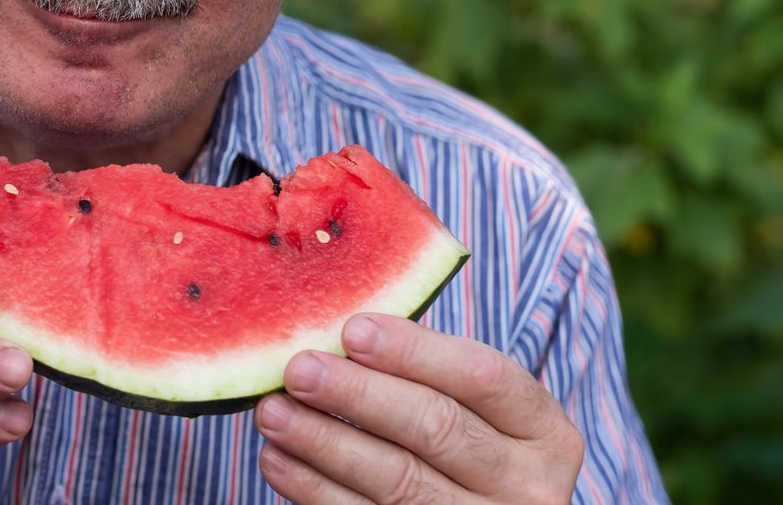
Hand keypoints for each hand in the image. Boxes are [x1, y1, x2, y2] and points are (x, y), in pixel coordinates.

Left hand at [253, 313, 583, 503]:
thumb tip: (336, 333)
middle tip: (298, 369)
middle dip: (358, 394)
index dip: (415, 351)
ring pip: (398, 481)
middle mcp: (527, 488)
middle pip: (436, 428)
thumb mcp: (475, 410)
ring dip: (324, 442)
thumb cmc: (466, 445)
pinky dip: (315, 489)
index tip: (352, 330)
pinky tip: (279, 460)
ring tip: (273, 412)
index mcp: (545, 434)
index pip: (484, 378)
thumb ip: (425, 372)